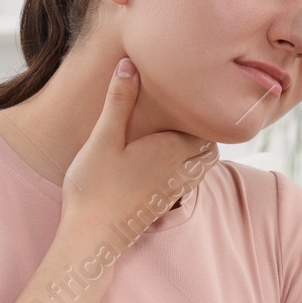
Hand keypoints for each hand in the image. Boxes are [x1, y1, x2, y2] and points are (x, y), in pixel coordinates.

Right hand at [62, 57, 217, 241]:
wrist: (91, 238)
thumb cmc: (95, 186)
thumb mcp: (104, 137)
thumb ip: (119, 101)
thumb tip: (130, 64)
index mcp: (174, 151)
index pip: (208, 127)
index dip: (203, 112)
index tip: (192, 95)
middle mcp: (182, 172)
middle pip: (210, 149)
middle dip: (202, 132)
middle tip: (184, 113)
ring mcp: (173, 192)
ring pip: (200, 168)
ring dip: (194, 152)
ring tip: (173, 135)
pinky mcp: (162, 206)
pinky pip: (186, 183)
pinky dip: (183, 170)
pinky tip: (159, 162)